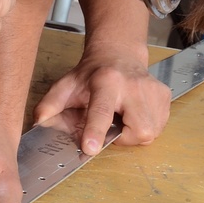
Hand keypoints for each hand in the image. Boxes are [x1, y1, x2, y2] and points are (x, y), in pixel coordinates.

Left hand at [33, 46, 170, 155]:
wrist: (119, 54)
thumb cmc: (92, 73)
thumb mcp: (67, 84)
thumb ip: (51, 103)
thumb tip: (38, 122)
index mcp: (106, 82)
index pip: (101, 110)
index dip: (95, 131)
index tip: (90, 148)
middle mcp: (134, 85)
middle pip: (136, 130)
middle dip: (123, 136)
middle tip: (112, 122)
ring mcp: (154, 90)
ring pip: (149, 132)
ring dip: (133, 132)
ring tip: (123, 115)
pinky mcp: (165, 96)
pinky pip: (158, 127)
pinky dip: (144, 126)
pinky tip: (134, 112)